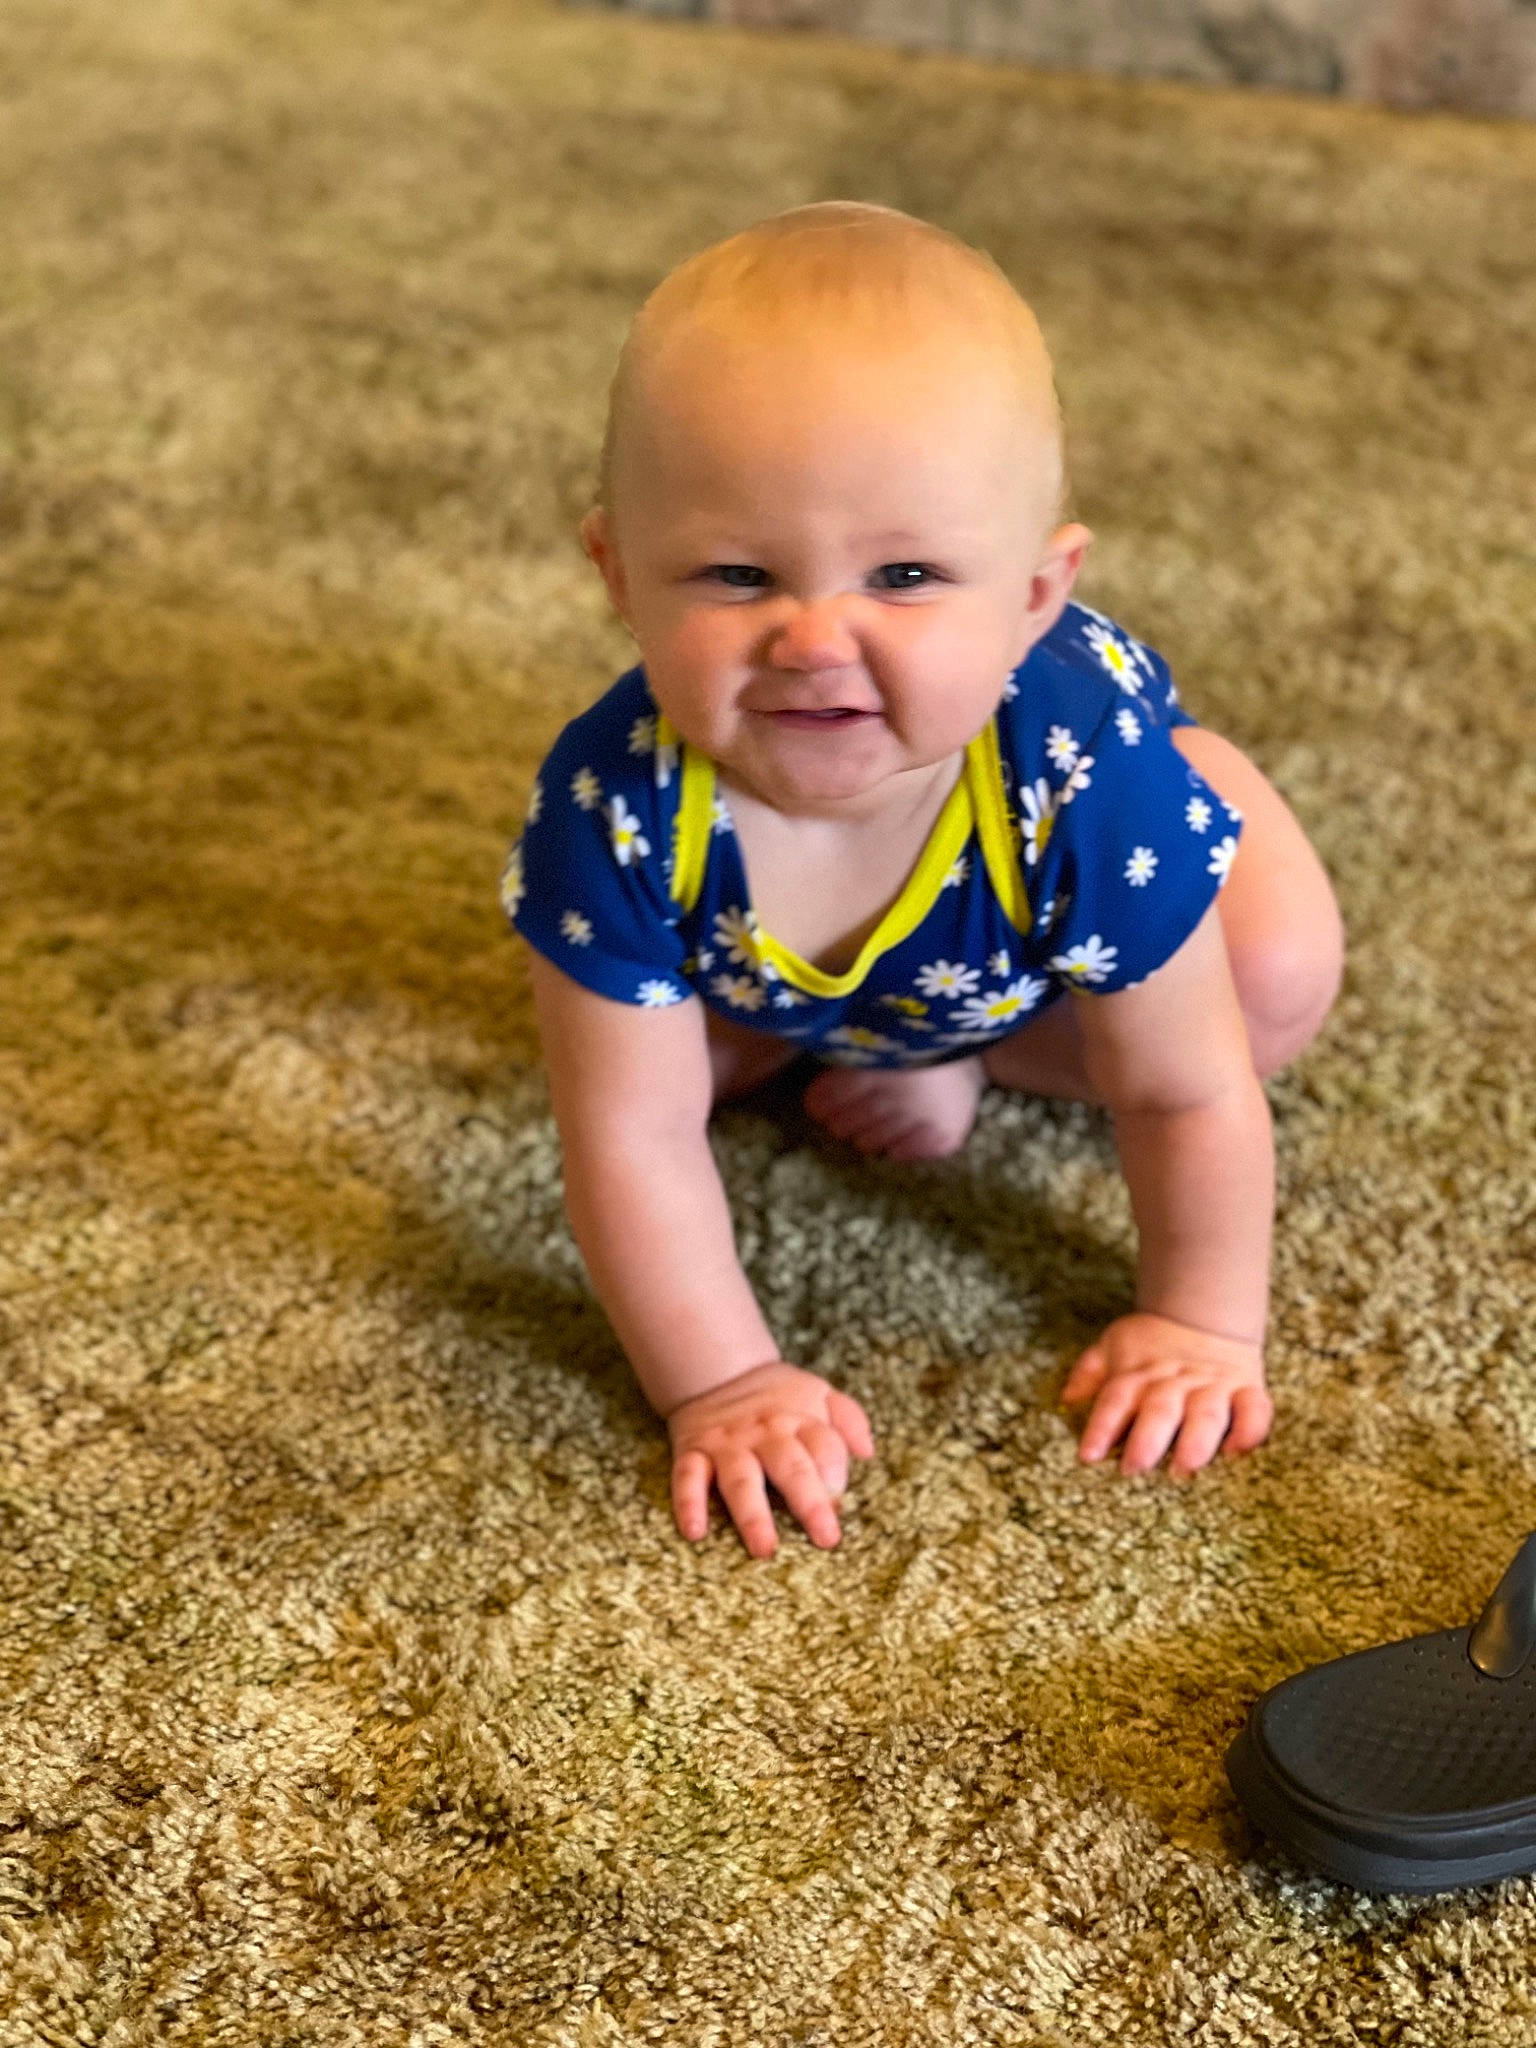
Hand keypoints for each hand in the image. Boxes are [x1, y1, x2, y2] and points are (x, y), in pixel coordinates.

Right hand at [667, 1360, 875, 1558]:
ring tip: (765, 1549)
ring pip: (741, 1480)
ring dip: (753, 1515)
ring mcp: (728, 1445)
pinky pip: (687, 1478)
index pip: (825, 1445)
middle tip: (826, 1538)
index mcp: (800, 1420)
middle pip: (790, 1467)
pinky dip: (688, 1504)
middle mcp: (765, 1433)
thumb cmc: (779, 1397)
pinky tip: (694, 1532)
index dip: (835, 1470)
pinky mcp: (693, 1452)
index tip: (840, 1498)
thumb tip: (868, 1452)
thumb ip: (849, 1419)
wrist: (719, 1371)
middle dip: (810, 1502)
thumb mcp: (818, 1394)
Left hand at [1061, 1311, 1272, 1475]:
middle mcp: (1176, 1380)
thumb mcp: (1113, 1346)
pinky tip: (1237, 1452)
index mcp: (1139, 1373)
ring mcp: (1214, 1385)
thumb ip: (1090, 1372)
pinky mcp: (1247, 1390)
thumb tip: (1067, 1398)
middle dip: (1147, 1440)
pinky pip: (1255, 1411)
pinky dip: (1249, 1431)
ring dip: (1196, 1441)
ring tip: (1185, 1467)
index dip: (1101, 1427)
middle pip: (1160, 1409)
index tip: (1087, 1456)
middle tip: (1134, 1467)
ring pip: (1207, 1413)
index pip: (1116, 1398)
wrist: (1205, 1312)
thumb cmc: (1151, 1343)